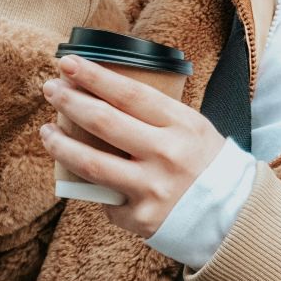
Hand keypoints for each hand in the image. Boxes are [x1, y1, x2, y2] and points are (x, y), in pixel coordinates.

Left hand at [37, 54, 227, 238]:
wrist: (233, 214)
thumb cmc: (206, 164)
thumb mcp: (192, 129)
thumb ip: (156, 116)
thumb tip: (103, 94)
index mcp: (182, 125)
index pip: (129, 94)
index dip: (95, 77)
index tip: (69, 63)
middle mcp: (167, 154)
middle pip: (104, 122)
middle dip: (70, 101)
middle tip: (50, 88)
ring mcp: (153, 188)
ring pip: (91, 163)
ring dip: (61, 144)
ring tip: (46, 131)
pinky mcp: (141, 218)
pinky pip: (105, 199)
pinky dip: (94, 189)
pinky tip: (85, 180)